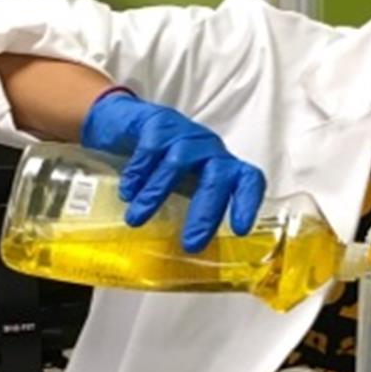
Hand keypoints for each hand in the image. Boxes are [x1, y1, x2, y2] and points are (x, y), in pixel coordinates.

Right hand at [80, 90, 263, 248]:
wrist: (123, 120)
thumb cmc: (156, 160)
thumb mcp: (176, 183)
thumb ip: (181, 206)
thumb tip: (177, 252)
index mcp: (220, 166)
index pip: (247, 180)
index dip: (247, 203)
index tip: (239, 230)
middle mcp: (209, 149)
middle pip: (218, 176)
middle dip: (206, 211)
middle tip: (190, 243)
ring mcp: (184, 133)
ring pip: (179, 163)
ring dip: (157, 193)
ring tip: (137, 219)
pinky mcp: (158, 122)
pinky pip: (152, 149)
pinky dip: (139, 173)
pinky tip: (127, 192)